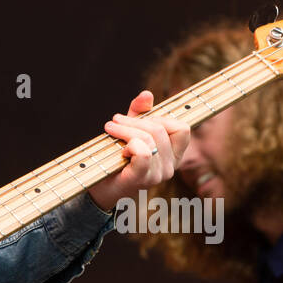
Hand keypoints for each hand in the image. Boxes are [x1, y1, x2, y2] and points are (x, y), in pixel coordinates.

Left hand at [88, 90, 189, 212]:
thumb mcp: (130, 130)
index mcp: (173, 155)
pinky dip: (128, 144)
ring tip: (110, 128)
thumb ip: (140, 112)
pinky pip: (143, 153)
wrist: (100, 187)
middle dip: (134, 120)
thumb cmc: (117, 157)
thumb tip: (147, 95)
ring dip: (124, 129)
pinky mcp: (142, 179)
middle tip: (115, 121)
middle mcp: (170, 167)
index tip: (141, 119)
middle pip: (160, 129)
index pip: (182, 128)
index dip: (161, 118)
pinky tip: (119, 148)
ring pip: (148, 138)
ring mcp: (158, 175)